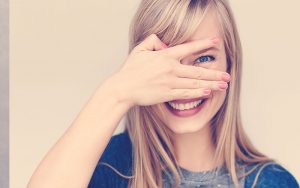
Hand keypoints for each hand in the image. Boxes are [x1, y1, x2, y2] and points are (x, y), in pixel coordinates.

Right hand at [107, 34, 230, 107]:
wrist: (123, 88)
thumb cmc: (130, 70)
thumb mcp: (139, 49)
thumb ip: (153, 41)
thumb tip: (166, 43)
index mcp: (165, 56)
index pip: (188, 48)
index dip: (203, 44)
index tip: (216, 42)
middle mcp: (170, 68)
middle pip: (197, 70)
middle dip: (214, 73)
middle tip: (227, 75)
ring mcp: (170, 82)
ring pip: (195, 83)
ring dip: (211, 84)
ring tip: (224, 85)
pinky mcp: (167, 94)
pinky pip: (186, 94)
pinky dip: (199, 93)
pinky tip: (209, 92)